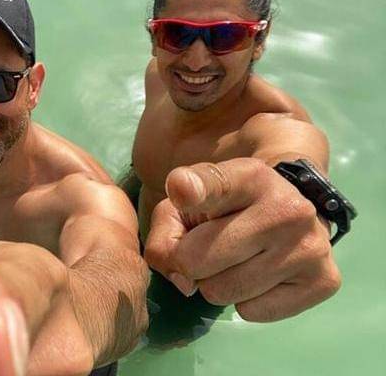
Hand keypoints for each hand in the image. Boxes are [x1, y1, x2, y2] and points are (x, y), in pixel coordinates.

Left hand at [144, 158, 340, 321]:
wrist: (290, 212)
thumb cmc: (225, 208)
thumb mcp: (187, 203)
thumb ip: (166, 229)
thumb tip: (183, 278)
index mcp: (248, 177)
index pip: (215, 184)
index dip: (192, 189)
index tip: (182, 189)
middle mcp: (286, 209)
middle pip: (197, 261)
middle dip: (189, 262)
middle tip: (207, 248)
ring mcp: (310, 245)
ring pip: (222, 293)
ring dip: (216, 284)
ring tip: (235, 260)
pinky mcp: (323, 281)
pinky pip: (252, 312)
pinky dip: (246, 301)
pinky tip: (259, 276)